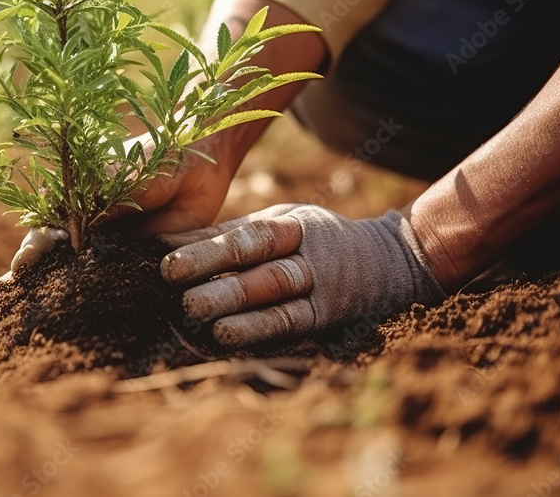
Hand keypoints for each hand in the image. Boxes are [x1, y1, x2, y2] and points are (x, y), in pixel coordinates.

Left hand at [160, 205, 446, 345]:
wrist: (393, 261)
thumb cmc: (316, 241)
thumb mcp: (282, 224)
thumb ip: (231, 233)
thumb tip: (166, 240)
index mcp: (292, 224)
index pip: (246, 234)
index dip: (208, 246)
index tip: (167, 259)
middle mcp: (306, 252)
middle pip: (257, 260)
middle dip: (213, 270)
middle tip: (171, 281)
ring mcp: (321, 285)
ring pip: (273, 292)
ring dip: (232, 302)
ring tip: (194, 312)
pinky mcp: (327, 316)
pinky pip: (291, 322)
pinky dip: (258, 329)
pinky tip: (227, 335)